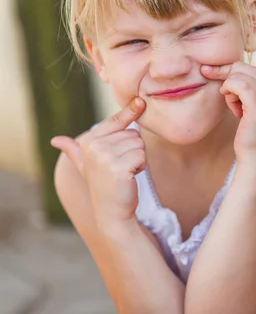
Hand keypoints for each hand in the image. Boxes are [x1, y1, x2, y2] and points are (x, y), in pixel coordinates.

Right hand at [50, 97, 145, 228]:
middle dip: (133, 150)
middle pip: (133, 133)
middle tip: (121, 167)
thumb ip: (74, 150)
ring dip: (138, 159)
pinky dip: (141, 167)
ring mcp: (105, 157)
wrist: (111, 213)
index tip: (140, 101)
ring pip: (139, 144)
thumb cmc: (103, 185)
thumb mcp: (85, 165)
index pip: (115, 120)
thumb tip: (55, 140)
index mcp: (88, 141)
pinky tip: (129, 178)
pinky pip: (142, 156)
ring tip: (124, 172)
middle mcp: (94, 146)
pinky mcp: (119, 167)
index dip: (129, 111)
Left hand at [201, 62, 255, 172]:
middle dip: (232, 88)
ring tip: (242, 112)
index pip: (244, 66)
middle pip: (238, 69)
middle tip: (242, 108)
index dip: (236, 84)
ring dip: (230, 95)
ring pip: (234, 77)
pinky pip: (234, 84)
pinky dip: (229, 97)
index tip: (244, 102)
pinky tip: (238, 112)